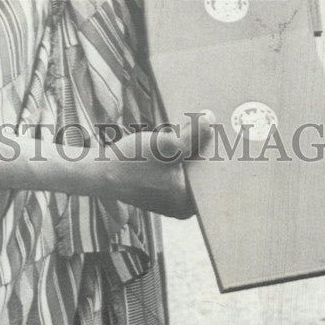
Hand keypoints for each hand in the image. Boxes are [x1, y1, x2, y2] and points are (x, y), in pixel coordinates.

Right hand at [97, 111, 215, 218]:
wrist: (99, 172)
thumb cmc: (132, 163)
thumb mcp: (167, 145)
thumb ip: (193, 134)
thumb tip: (211, 119)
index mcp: (188, 202)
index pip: (214, 177)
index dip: (220, 152)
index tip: (225, 133)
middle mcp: (182, 205)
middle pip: (203, 171)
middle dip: (205, 147)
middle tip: (211, 124)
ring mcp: (170, 198)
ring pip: (189, 167)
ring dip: (191, 147)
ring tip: (193, 126)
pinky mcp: (160, 187)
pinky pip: (177, 168)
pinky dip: (178, 153)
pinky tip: (176, 136)